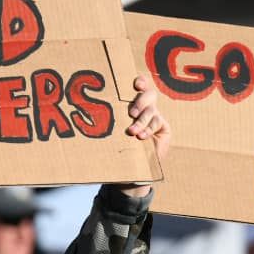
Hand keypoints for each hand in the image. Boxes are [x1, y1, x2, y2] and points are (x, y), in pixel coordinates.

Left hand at [119, 75, 170, 198]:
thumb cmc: (119, 149)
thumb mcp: (114, 132)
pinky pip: (157, 123)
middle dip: (141, 101)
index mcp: (133, 103)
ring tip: (133, 132)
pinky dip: (148, 129)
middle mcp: (146, 108)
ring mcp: (155, 117)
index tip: (135, 84)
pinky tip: (141, 137)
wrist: (132, 172)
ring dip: (141, 120)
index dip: (140, 81)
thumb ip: (111, 120)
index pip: (140, 86)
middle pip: (149, 95)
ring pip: (152, 111)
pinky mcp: (163, 128)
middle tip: (131, 112)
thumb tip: (90, 110)